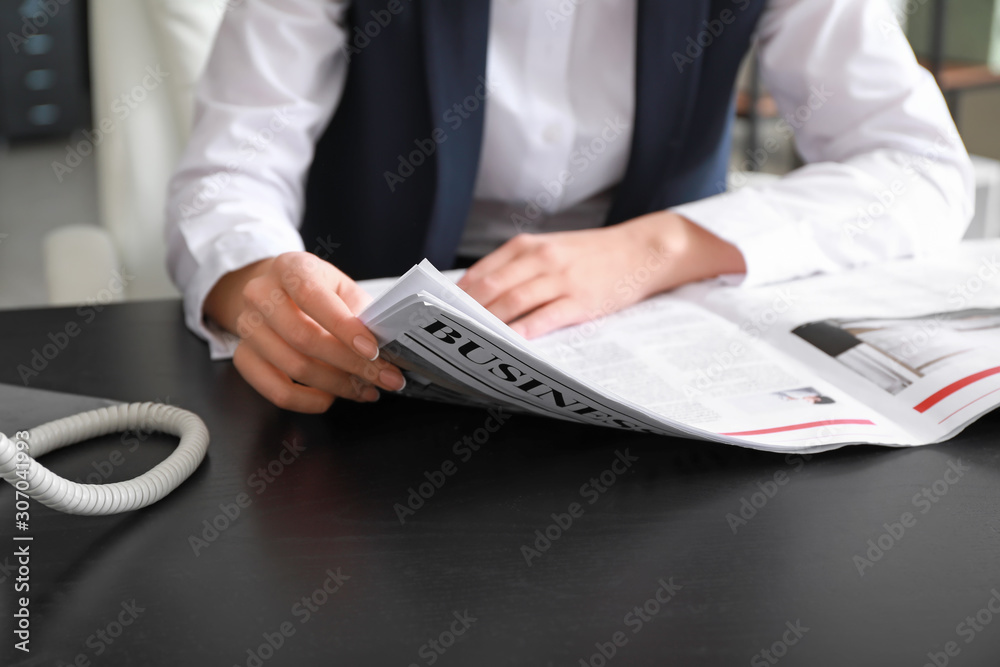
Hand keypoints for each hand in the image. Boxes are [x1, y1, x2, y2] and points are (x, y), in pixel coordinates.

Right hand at [205, 252, 405, 412]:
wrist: (273, 293)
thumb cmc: (314, 290)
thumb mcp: (340, 287)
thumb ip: (361, 311)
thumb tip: (388, 344)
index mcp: (289, 268)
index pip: (312, 296)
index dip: (344, 327)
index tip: (374, 350)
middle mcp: (260, 295)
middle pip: (304, 338)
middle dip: (351, 364)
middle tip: (385, 378)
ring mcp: (247, 327)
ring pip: (294, 367)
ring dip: (337, 385)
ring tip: (366, 389)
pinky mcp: (243, 357)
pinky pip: (276, 390)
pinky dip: (308, 401)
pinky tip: (332, 397)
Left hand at [456, 211, 745, 337]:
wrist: (641, 249)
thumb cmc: (592, 255)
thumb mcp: (550, 250)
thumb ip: (515, 269)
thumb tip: (476, 296)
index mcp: (527, 246)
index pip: (480, 273)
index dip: (455, 297)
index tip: (437, 316)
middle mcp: (540, 259)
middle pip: (490, 289)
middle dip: (463, 314)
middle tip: (443, 335)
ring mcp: (560, 280)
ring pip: (512, 304)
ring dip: (487, 325)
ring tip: (466, 344)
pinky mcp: (580, 301)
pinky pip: (544, 318)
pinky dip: (523, 332)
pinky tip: (508, 345)